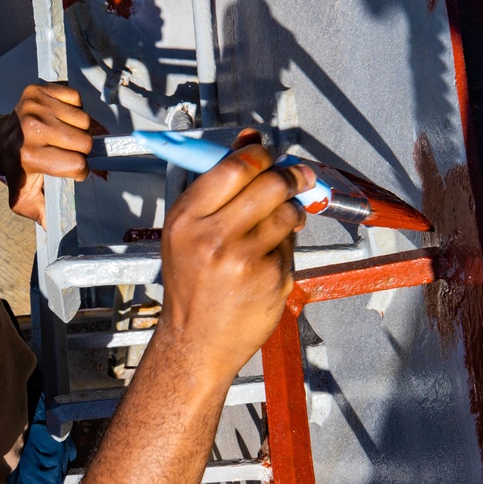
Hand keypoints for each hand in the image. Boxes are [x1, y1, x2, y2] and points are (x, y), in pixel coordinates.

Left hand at [0, 83, 92, 227]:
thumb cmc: (18, 171)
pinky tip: (60, 118)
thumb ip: (39, 212)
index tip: (72, 170)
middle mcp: (32, 128)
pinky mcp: (39, 89)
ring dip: (79, 129)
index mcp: (30, 156)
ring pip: (84, 119)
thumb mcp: (23, 198)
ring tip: (62, 136)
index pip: (77, 165)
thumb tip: (53, 225)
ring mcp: (35, 105)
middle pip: (84, 141)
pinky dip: (74, 109)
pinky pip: (76, 98)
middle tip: (67, 152)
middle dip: (82, 150)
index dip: (79, 170)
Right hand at [158, 130, 311, 383]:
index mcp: (186, 219)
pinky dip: (285, 248)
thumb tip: (249, 139)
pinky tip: (266, 263)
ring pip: (287, 213)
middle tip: (296, 178)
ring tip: (277, 226)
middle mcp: (213, 237)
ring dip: (291, 212)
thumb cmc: (191, 287)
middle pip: (269, 184)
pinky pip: (290, 246)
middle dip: (289, 176)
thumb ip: (217, 187)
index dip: (260, 155)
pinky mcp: (271, 278)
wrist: (195, 344)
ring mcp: (244, 259)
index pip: (234, 167)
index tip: (270, 156)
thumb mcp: (187, 234)